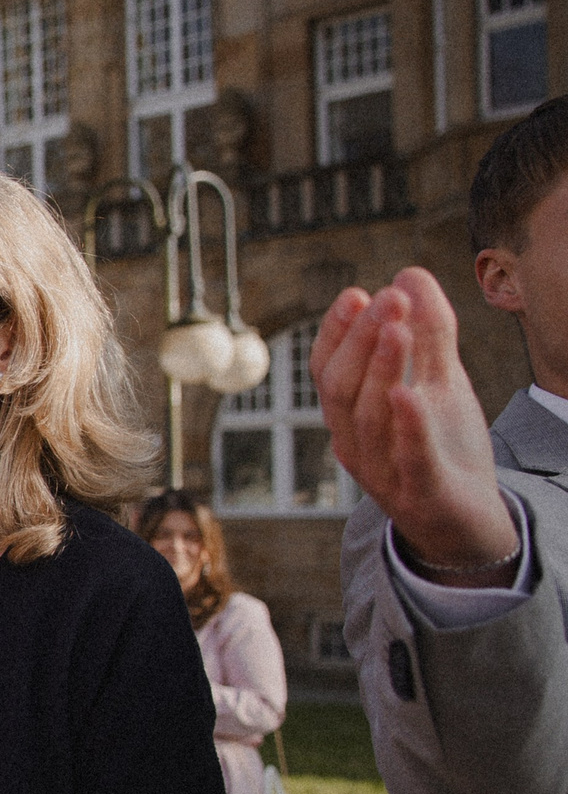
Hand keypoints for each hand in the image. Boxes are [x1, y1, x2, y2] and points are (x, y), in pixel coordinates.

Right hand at [311, 270, 517, 585]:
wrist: (466, 521)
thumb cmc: (443, 446)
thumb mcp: (440, 379)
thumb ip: (429, 330)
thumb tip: (409, 273)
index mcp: (352, 414)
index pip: (327, 368)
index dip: (336, 332)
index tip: (357, 294)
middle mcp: (354, 442)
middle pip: (340, 388)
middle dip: (360, 339)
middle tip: (386, 298)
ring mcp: (382, 471)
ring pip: (367, 419)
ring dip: (380, 370)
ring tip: (399, 329)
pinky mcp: (420, 494)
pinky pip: (407, 459)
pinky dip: (406, 427)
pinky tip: (410, 394)